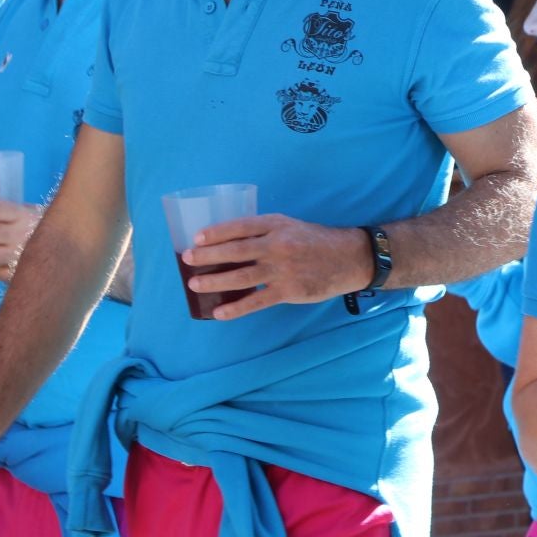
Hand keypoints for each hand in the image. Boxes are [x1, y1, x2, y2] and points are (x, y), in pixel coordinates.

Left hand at [179, 214, 370, 320]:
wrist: (348, 258)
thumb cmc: (315, 241)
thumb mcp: (290, 226)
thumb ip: (264, 231)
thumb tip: (230, 242)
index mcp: (276, 225)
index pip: (240, 226)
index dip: (217, 233)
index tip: (196, 238)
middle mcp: (277, 245)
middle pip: (236, 250)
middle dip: (208, 256)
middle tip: (187, 259)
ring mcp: (283, 269)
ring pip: (242, 276)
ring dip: (215, 281)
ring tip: (195, 285)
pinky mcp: (289, 291)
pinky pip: (256, 301)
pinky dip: (236, 308)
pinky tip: (219, 312)